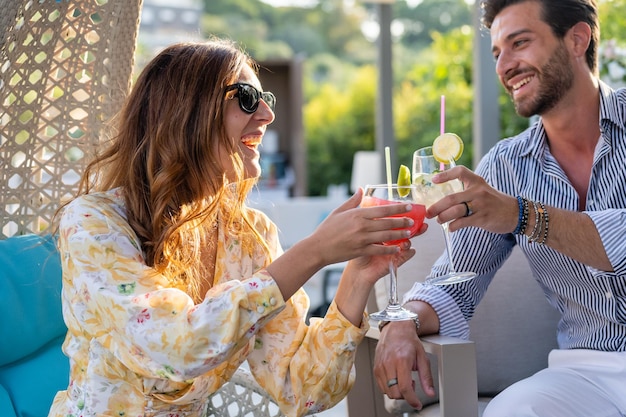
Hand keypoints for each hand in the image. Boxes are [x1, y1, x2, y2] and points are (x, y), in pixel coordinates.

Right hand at [308, 188, 425, 265]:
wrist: (317, 248)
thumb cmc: (327, 229)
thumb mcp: (339, 211)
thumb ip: (353, 201)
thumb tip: (361, 189)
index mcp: (357, 214)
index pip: (382, 209)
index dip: (397, 208)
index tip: (408, 207)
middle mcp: (362, 226)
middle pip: (388, 222)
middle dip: (402, 221)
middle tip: (413, 221)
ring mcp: (362, 239)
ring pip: (386, 236)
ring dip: (400, 234)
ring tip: (409, 233)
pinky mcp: (361, 251)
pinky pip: (380, 249)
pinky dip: (390, 249)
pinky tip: (398, 248)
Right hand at [373, 320, 435, 409]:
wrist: (396, 328)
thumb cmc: (409, 340)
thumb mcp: (422, 357)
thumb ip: (426, 377)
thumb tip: (430, 392)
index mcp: (401, 361)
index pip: (404, 388)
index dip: (412, 400)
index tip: (417, 404)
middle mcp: (388, 364)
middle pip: (395, 393)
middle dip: (406, 395)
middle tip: (412, 385)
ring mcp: (380, 366)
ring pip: (388, 392)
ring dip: (398, 391)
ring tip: (404, 380)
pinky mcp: (376, 368)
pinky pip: (382, 386)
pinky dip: (390, 387)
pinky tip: (396, 378)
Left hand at [427, 166, 518, 233]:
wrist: (516, 213)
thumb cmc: (494, 202)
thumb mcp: (482, 190)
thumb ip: (466, 190)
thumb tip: (444, 199)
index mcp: (477, 181)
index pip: (460, 171)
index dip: (445, 174)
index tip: (434, 180)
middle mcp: (478, 191)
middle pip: (451, 198)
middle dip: (436, 207)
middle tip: (429, 212)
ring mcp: (481, 205)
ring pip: (455, 211)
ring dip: (443, 217)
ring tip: (439, 220)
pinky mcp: (483, 218)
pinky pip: (462, 222)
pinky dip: (453, 226)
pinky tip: (451, 228)